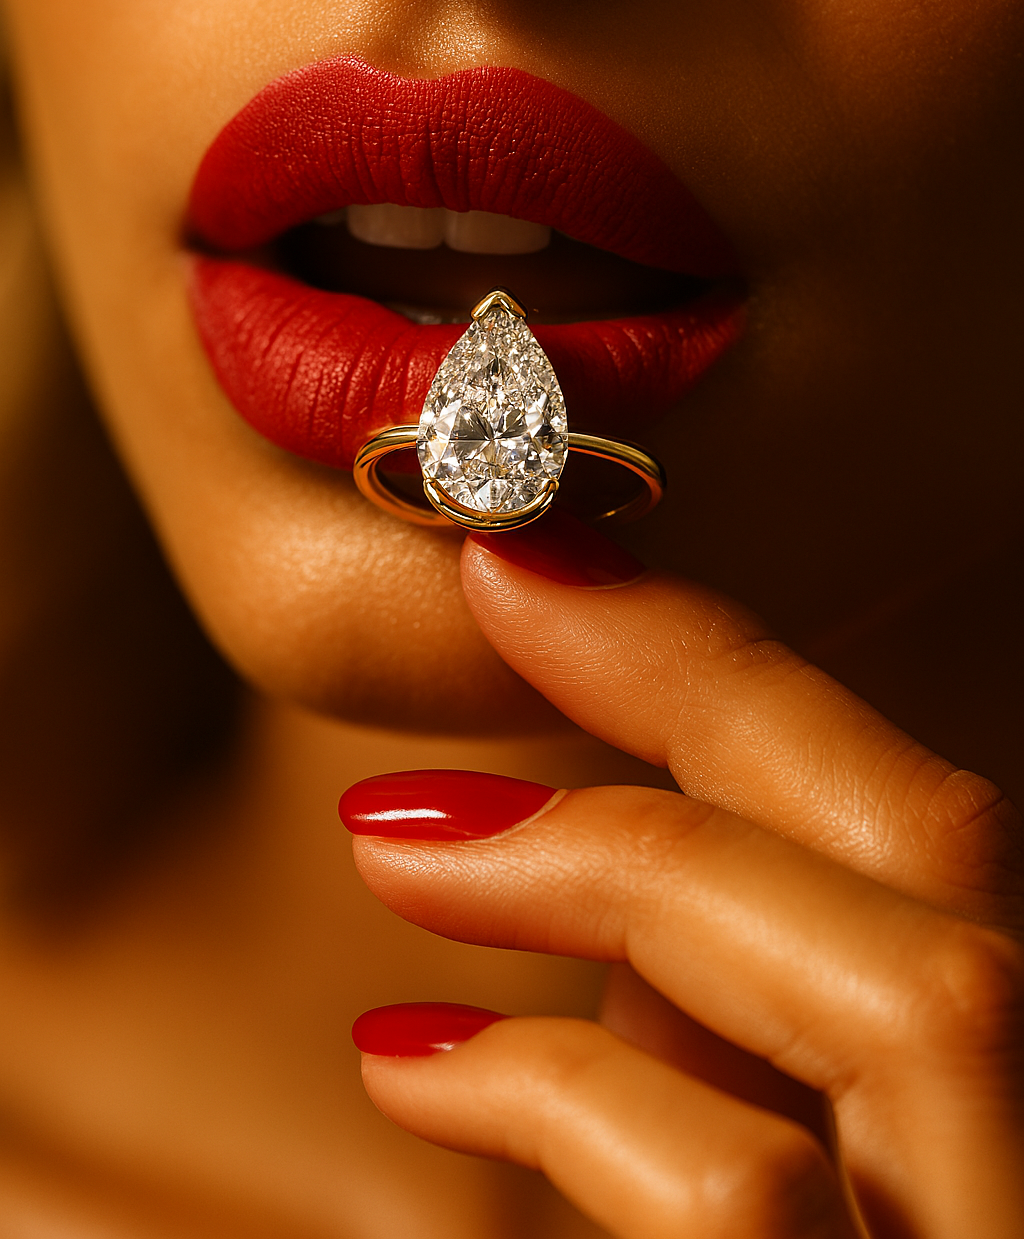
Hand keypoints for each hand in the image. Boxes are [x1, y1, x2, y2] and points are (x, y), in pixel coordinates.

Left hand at [342, 512, 1023, 1237]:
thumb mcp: (779, 1135)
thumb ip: (750, 1027)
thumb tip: (609, 880)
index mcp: (1023, 1068)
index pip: (937, 820)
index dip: (740, 669)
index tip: (546, 563)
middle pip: (943, 845)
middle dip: (705, 693)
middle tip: (497, 594)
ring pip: (908, 995)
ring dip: (616, 866)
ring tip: (393, 838)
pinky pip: (744, 1190)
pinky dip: (556, 1092)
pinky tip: (409, 1065)